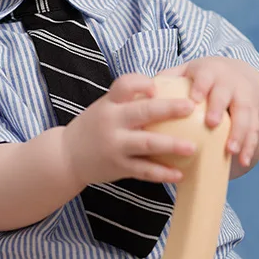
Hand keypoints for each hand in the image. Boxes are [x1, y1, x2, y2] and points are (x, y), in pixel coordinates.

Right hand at [62, 73, 197, 188]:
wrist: (66, 156)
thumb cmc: (95, 126)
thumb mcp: (106, 107)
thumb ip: (130, 100)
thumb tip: (168, 91)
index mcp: (110, 103)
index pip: (125, 85)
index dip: (142, 83)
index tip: (157, 87)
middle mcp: (112, 122)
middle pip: (142, 112)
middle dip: (168, 109)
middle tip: (191, 107)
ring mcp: (115, 145)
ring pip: (147, 144)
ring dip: (171, 145)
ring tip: (192, 147)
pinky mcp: (118, 167)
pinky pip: (144, 171)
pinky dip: (162, 173)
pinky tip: (179, 174)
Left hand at [156, 57, 258, 168]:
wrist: (239, 75)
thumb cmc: (205, 78)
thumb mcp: (189, 71)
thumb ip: (169, 78)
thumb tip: (145, 91)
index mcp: (210, 72)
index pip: (205, 77)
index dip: (201, 87)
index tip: (193, 100)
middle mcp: (229, 83)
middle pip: (226, 95)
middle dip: (219, 108)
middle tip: (211, 124)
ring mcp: (244, 98)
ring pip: (244, 114)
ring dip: (239, 133)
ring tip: (230, 150)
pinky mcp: (255, 113)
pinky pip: (255, 130)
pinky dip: (250, 146)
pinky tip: (243, 161)